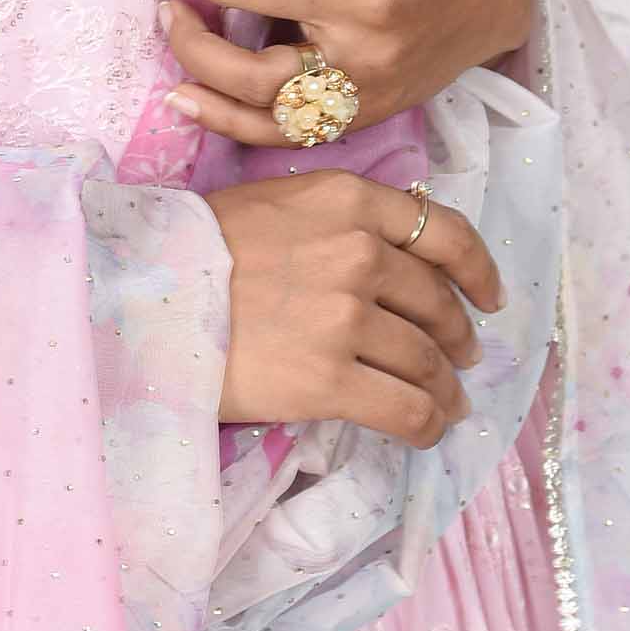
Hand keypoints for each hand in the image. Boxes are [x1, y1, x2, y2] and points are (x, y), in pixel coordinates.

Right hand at [206, 169, 502, 440]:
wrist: (139, 297)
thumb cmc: (192, 250)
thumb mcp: (273, 204)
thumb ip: (337, 220)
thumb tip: (388, 258)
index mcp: (347, 200)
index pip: (443, 232)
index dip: (478, 272)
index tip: (490, 298)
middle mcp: (358, 253)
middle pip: (438, 304)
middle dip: (457, 337)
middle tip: (459, 359)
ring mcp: (346, 318)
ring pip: (427, 361)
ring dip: (446, 388)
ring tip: (447, 403)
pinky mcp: (329, 380)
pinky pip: (407, 409)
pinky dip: (429, 424)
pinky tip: (429, 429)